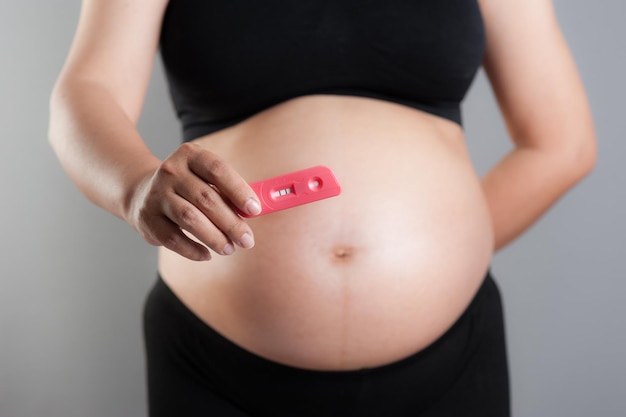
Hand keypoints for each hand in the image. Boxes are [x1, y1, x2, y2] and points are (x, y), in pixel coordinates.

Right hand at [127, 142, 261, 260]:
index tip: (255, 210)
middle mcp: (171, 171)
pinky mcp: (148, 219)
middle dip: (231, 223)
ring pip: (190, 218)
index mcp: (190, 155)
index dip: (238, 190)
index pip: (218, 169)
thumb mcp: (205, 179)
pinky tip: (207, 255)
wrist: (141, 192)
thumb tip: (253, 213)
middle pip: (206, 198)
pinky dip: (192, 250)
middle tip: (247, 240)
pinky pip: (173, 238)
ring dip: (214, 237)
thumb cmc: (187, 188)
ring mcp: (157, 194)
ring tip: (229, 249)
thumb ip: (228, 193)